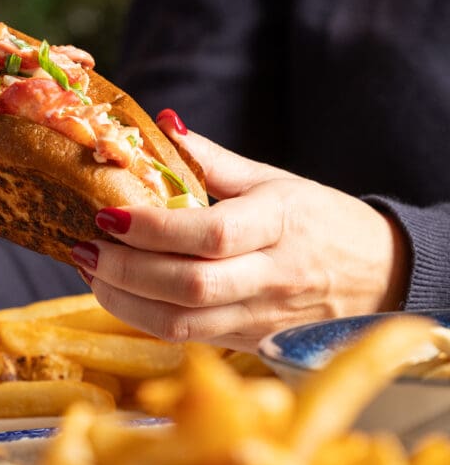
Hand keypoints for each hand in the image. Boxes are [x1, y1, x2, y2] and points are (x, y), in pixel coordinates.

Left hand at [71, 109, 408, 350]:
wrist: (379, 276)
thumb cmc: (319, 220)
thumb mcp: (272, 180)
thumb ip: (212, 160)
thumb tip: (161, 122)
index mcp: (279, 224)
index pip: (210, 234)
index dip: (153, 228)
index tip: (107, 212)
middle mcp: (271, 277)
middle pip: (189, 286)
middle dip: (124, 270)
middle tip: (84, 246)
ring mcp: (260, 317)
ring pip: (181, 323)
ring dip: (123, 300)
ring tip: (90, 270)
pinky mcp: (248, 342)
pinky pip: (186, 337)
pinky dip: (142, 317)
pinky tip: (117, 292)